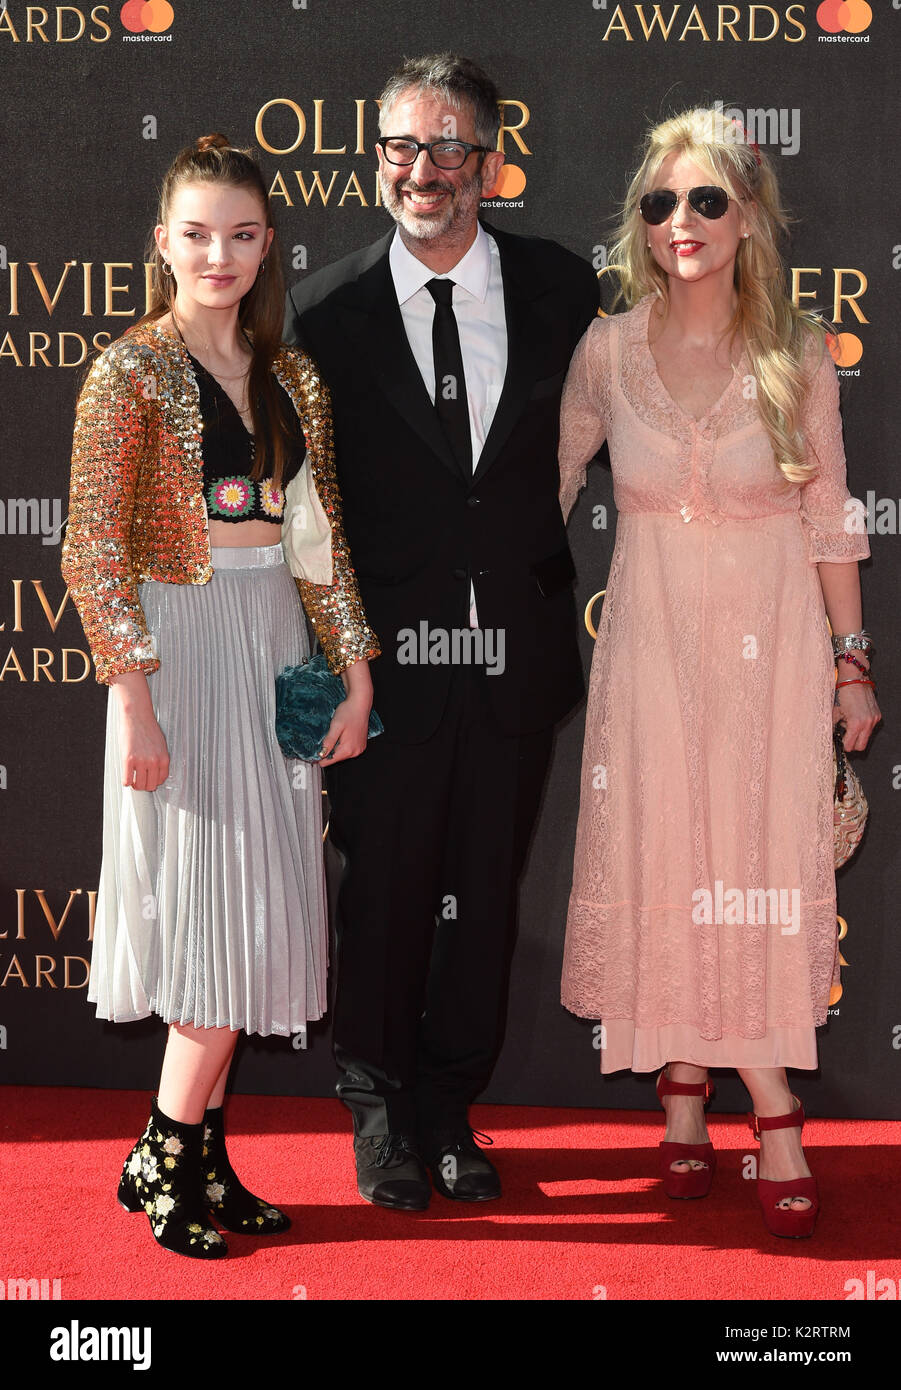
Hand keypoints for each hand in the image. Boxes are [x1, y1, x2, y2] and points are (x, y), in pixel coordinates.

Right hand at [110, 671, 169, 790]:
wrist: (137, 716)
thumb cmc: (147, 728)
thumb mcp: (160, 745)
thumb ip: (159, 759)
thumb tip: (155, 772)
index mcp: (164, 758)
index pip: (161, 780)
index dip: (154, 781)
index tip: (149, 779)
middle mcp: (154, 761)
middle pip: (151, 785)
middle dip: (145, 785)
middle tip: (139, 780)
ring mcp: (141, 761)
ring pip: (139, 785)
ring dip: (135, 784)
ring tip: (132, 779)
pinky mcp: (129, 759)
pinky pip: (127, 780)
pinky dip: (126, 781)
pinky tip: (125, 777)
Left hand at [318, 691, 371, 763]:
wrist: (360, 705)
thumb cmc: (349, 712)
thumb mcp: (335, 726)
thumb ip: (329, 741)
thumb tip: (321, 754)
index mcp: (348, 749)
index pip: (329, 761)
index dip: (320, 757)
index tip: (315, 751)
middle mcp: (355, 751)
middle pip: (335, 758)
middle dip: (329, 750)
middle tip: (328, 736)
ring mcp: (359, 749)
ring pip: (341, 754)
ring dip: (336, 746)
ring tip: (337, 733)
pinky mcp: (361, 745)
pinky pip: (348, 749)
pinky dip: (343, 744)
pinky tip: (343, 734)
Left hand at [833, 679, 880, 752]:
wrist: (854, 679)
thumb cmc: (843, 692)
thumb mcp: (834, 712)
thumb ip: (832, 726)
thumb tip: (829, 736)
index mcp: (856, 723)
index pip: (850, 746)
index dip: (843, 745)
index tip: (839, 743)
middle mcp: (868, 723)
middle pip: (861, 746)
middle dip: (852, 744)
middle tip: (844, 737)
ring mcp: (874, 719)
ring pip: (866, 737)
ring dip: (857, 734)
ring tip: (848, 722)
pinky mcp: (877, 715)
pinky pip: (870, 727)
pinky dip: (862, 726)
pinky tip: (854, 717)